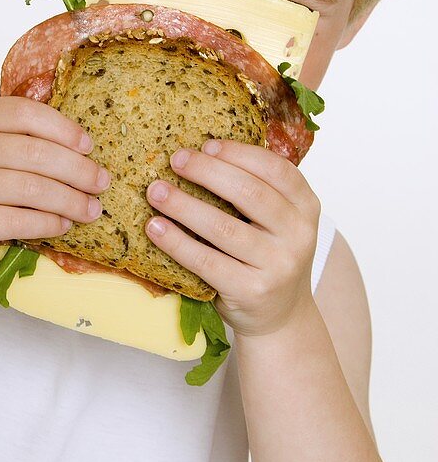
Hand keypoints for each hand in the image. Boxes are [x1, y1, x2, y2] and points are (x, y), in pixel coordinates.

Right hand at [0, 96, 109, 270]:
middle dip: (78, 170)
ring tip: (90, 209)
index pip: (26, 113)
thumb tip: (84, 147)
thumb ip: (21, 138)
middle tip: (101, 183)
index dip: (64, 129)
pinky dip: (48, 224)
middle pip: (36, 153)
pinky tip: (63, 225)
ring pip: (32, 189)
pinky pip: (18, 221)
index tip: (88, 147)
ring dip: (70, 201)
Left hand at [144, 139, 320, 336]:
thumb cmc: (268, 257)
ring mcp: (278, 265)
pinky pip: (206, 261)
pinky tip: (155, 228)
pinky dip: (176, 242)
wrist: (281, 316)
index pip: (277, 169)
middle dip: (207, 171)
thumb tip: (201, 153)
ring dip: (184, 205)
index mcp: (307, 207)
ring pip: (224, 227)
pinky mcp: (251, 291)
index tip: (207, 145)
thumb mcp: (278, 221)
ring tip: (156, 192)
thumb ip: (256, 190)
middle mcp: (299, 234)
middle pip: (249, 193)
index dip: (239, 153)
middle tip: (175, 159)